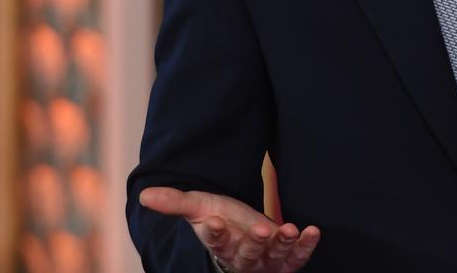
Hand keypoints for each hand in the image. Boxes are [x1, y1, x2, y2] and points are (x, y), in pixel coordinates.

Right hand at [139, 187, 319, 271]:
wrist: (242, 228)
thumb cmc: (220, 218)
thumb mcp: (198, 206)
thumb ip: (175, 201)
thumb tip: (144, 194)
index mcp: (218, 245)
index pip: (214, 242)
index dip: (215, 234)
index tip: (214, 222)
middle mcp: (241, 258)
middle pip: (245, 254)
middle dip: (253, 243)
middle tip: (261, 229)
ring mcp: (264, 261)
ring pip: (272, 257)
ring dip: (282, 245)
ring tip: (289, 229)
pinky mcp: (285, 260)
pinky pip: (296, 258)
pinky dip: (305, 247)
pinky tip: (312, 231)